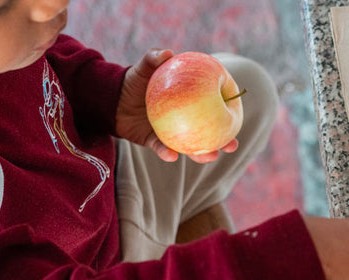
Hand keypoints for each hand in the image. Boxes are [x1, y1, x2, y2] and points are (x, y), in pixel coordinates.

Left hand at [115, 49, 237, 162]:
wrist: (111, 99)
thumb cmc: (133, 80)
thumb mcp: (144, 67)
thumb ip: (154, 58)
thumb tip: (168, 53)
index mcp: (190, 103)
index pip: (214, 108)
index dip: (228, 114)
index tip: (237, 118)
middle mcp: (185, 120)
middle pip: (209, 133)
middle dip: (224, 142)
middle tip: (232, 145)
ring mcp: (171, 133)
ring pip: (191, 147)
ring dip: (201, 154)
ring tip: (209, 156)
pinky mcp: (155, 143)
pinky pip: (162, 149)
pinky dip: (166, 153)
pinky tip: (171, 155)